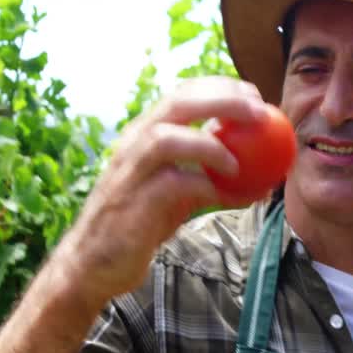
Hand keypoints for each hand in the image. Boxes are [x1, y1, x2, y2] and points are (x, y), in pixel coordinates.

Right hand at [50, 77, 269, 304]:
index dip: (219, 87)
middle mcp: (133, 145)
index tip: (253, 94)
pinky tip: (228, 197)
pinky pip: (172, 185)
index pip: (181, 94)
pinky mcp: (132, 203)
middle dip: (222, 100)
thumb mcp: (175, 193)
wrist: (93, 265)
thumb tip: (256, 171)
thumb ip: (203, 175)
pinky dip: (205, 187)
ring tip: (238, 164)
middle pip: (177, 104)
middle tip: (260, 113)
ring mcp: (129, 172)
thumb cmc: (139, 225)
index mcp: (142, 135)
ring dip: (209, 145)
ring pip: (166, 138)